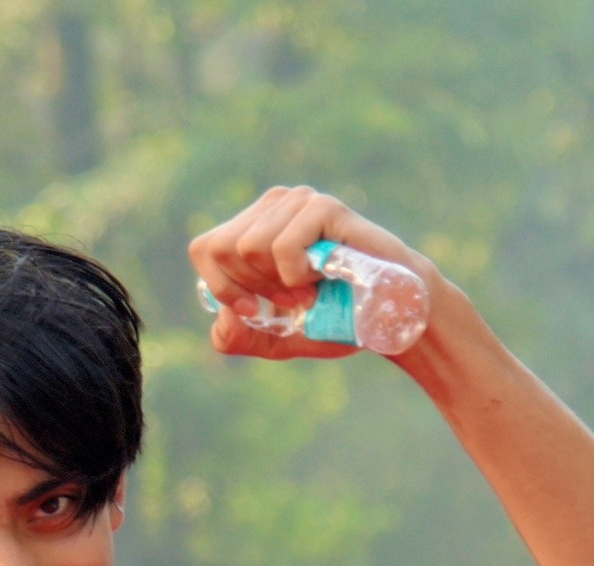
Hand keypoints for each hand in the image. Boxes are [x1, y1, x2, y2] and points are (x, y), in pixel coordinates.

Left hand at [187, 184, 438, 361]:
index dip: (221, 286)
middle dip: (251, 288)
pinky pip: (283, 247)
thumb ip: (238, 337)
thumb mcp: (277, 337)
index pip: (204, 248)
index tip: (252, 310)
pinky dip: (299, 276)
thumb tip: (222, 319)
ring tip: (311, 290)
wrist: (389, 315)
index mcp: (253, 226)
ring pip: (248, 247)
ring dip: (280, 285)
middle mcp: (272, 205)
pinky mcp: (322, 207)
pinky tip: (324, 275)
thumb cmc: (336, 319)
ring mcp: (297, 201)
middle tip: (290, 300)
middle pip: (221, 248)